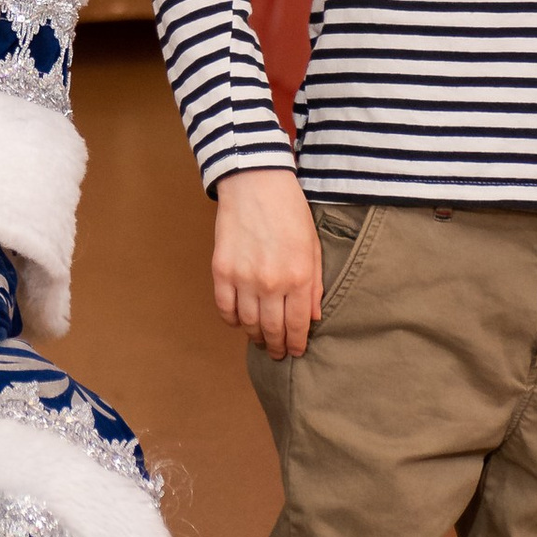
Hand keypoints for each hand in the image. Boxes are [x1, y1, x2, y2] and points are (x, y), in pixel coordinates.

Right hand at [213, 165, 322, 357]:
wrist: (255, 183)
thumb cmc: (289, 212)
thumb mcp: (312, 247)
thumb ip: (314, 286)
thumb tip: (312, 318)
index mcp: (299, 277)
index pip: (297, 325)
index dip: (296, 344)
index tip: (295, 351)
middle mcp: (271, 283)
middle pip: (271, 330)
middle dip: (275, 346)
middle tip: (276, 353)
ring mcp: (243, 278)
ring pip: (247, 323)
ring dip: (255, 336)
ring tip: (260, 338)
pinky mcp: (221, 271)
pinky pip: (225, 308)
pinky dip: (232, 320)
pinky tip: (239, 320)